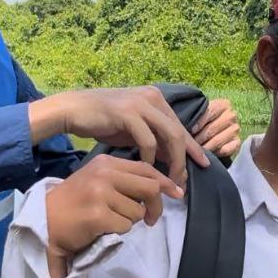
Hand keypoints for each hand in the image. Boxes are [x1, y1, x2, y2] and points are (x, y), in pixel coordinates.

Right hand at [30, 87, 208, 188]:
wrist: (74, 109)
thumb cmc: (102, 120)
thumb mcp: (133, 129)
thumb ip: (153, 138)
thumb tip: (172, 157)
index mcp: (156, 99)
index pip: (180, 126)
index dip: (192, 147)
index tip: (203, 165)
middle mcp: (152, 98)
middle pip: (179, 131)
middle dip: (184, 158)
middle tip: (183, 180)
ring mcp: (140, 103)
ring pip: (169, 135)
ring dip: (172, 160)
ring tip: (169, 178)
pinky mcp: (127, 113)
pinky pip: (147, 139)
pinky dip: (150, 156)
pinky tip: (146, 168)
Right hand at [44, 155, 182, 277]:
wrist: (44, 219)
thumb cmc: (75, 201)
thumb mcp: (99, 180)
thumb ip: (127, 180)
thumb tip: (164, 186)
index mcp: (106, 162)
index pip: (146, 169)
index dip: (165, 182)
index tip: (177, 193)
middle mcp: (104, 173)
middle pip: (150, 188)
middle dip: (156, 207)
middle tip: (150, 220)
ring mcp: (101, 193)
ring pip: (138, 212)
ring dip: (130, 222)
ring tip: (111, 221)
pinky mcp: (98, 214)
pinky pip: (125, 226)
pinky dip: (118, 232)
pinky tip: (102, 228)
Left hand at [192, 98, 240, 160]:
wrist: (213, 133)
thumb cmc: (203, 121)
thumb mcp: (199, 114)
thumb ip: (195, 116)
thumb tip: (186, 126)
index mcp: (223, 105)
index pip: (210, 112)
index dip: (199, 122)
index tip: (191, 130)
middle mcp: (231, 116)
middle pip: (212, 128)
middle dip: (199, 138)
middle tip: (190, 144)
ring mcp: (235, 129)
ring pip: (218, 140)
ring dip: (205, 147)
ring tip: (196, 150)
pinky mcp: (237, 142)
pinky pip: (226, 150)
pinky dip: (216, 152)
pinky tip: (208, 154)